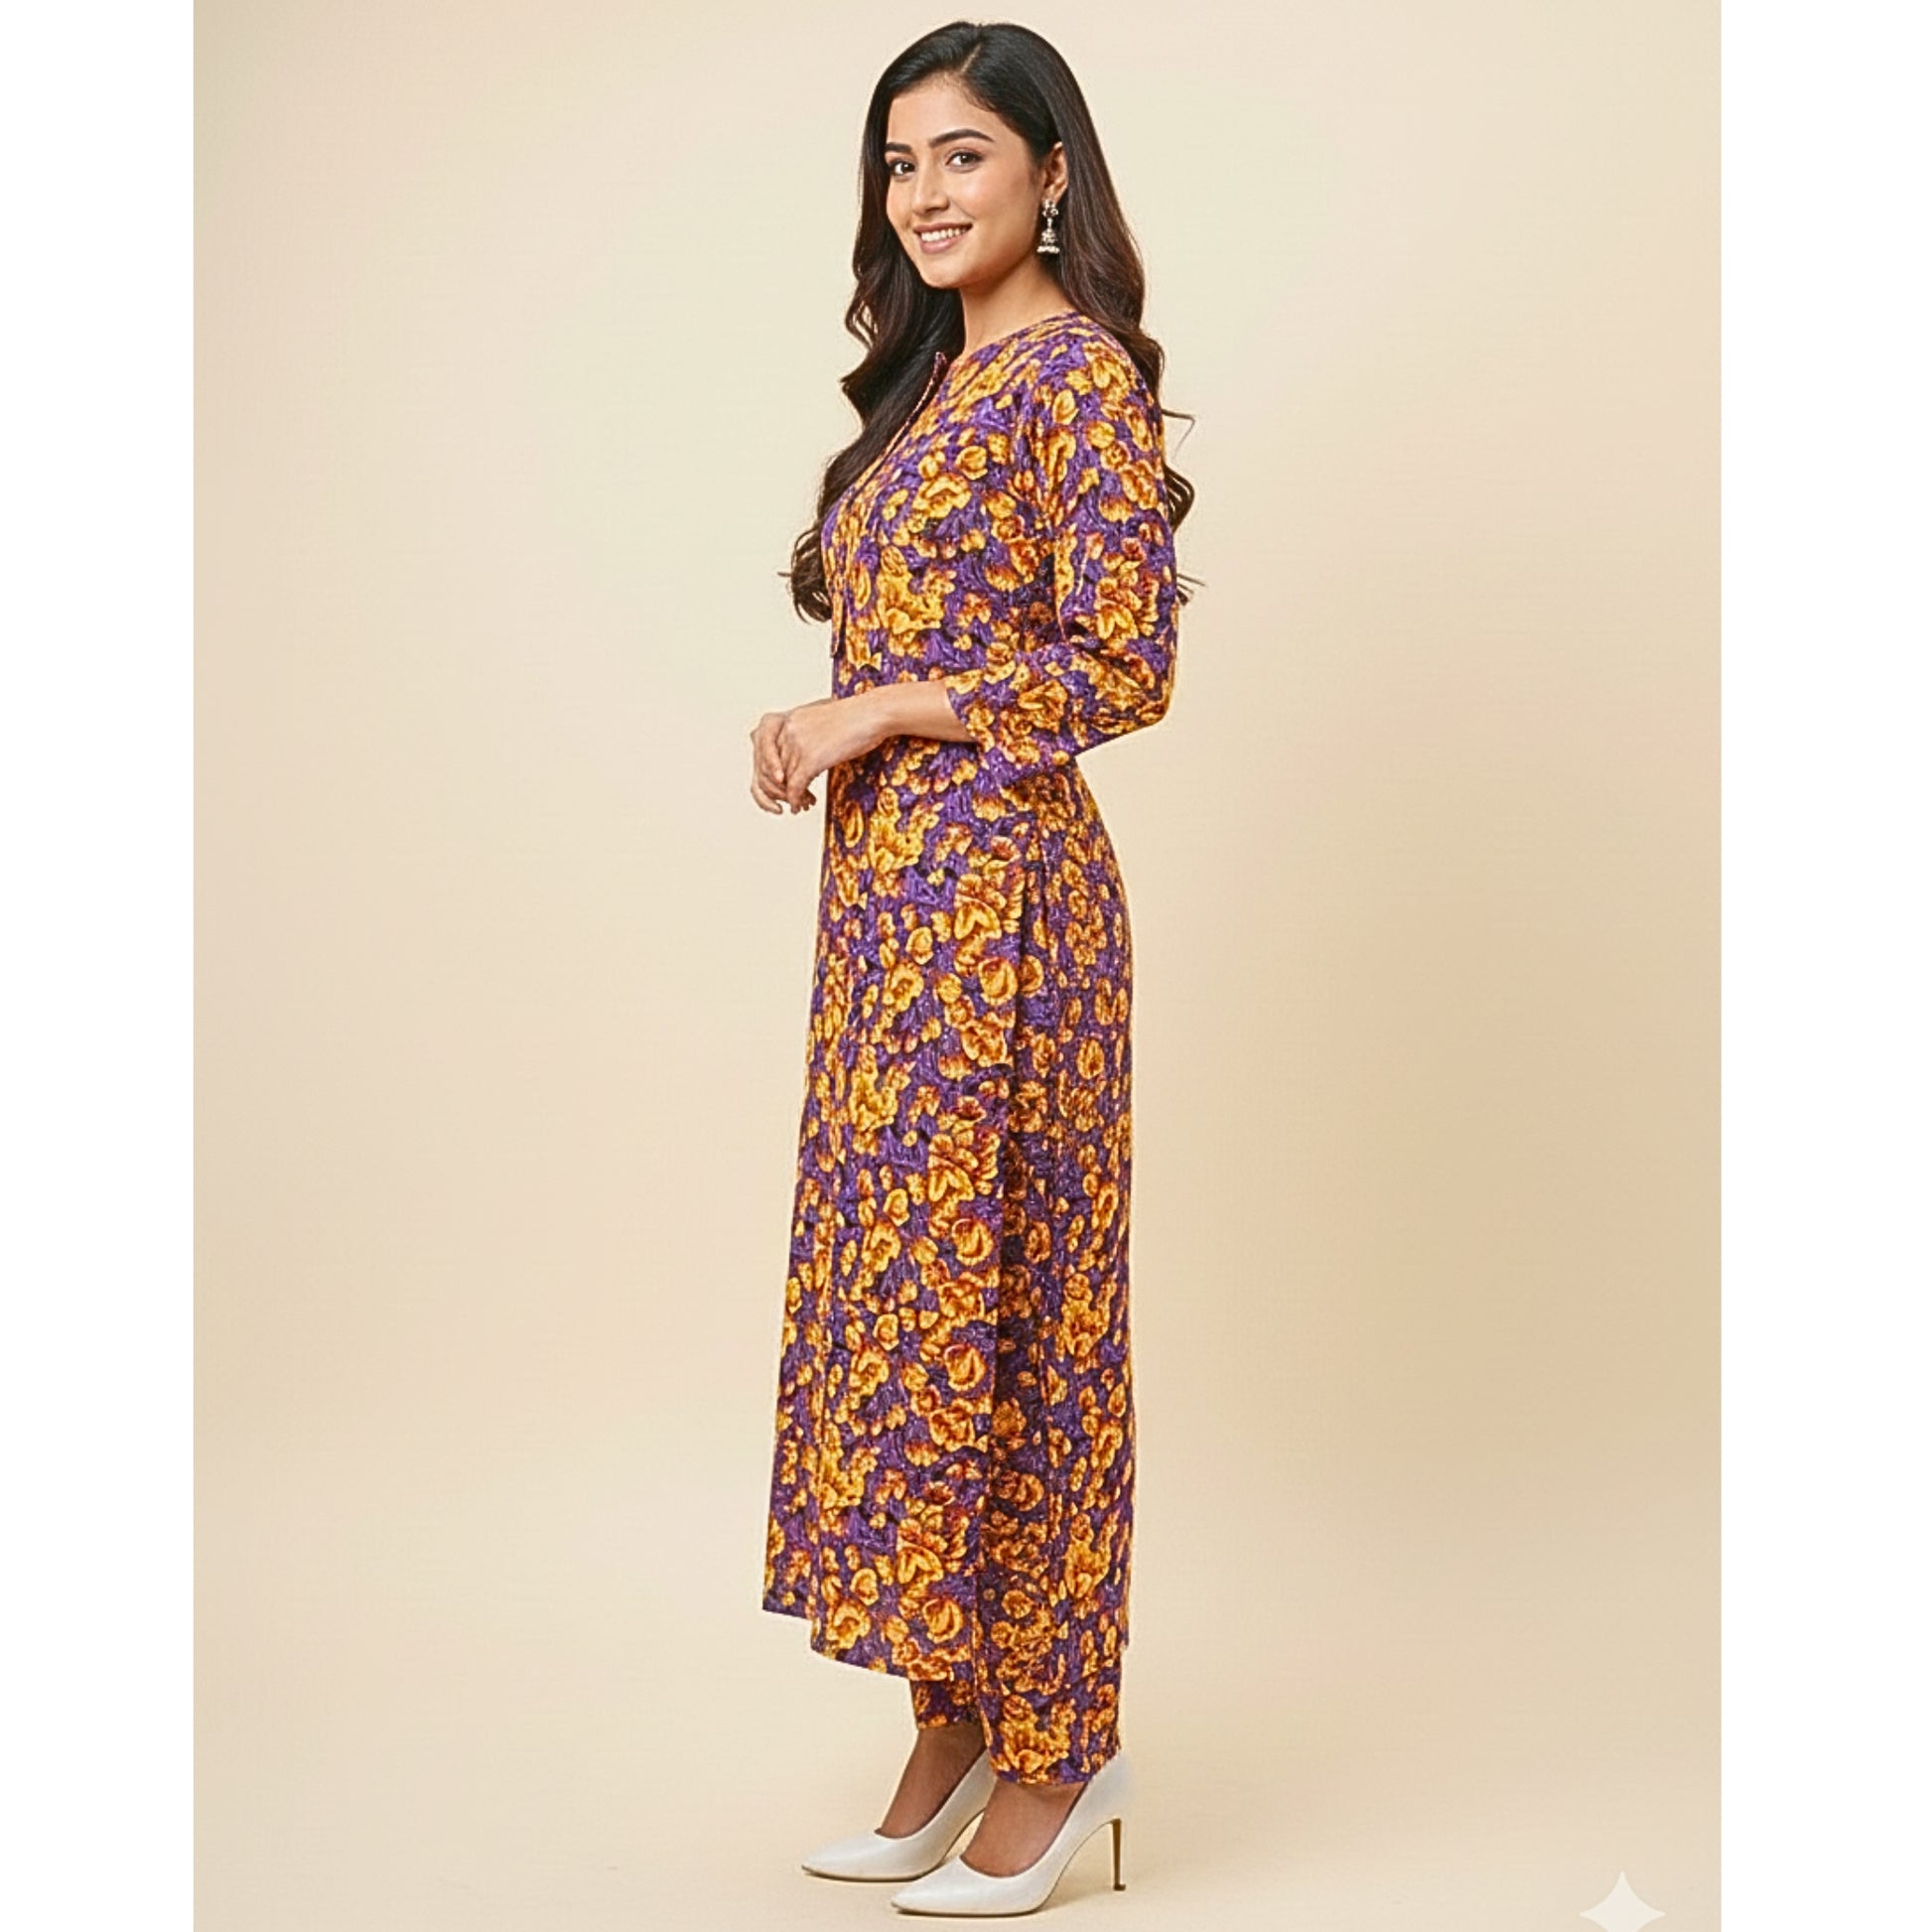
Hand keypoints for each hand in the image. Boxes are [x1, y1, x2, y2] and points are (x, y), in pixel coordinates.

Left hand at [749, 691, 888, 813]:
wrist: (872, 713)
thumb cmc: (856, 718)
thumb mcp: (822, 721)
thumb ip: (807, 734)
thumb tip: (805, 755)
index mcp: (789, 719)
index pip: (766, 751)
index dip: (772, 772)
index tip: (783, 783)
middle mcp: (787, 730)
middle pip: (771, 768)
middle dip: (779, 787)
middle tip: (790, 799)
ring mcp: (797, 744)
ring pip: (784, 780)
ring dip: (791, 797)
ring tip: (801, 805)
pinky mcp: (810, 758)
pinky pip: (795, 786)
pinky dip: (796, 800)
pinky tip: (801, 807)